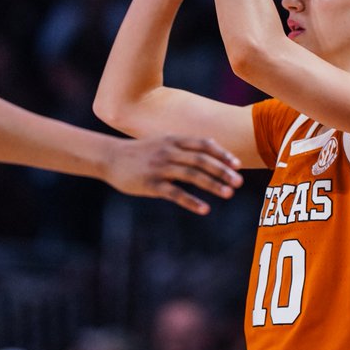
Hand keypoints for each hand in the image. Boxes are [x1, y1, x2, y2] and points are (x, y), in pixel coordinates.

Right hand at [103, 134, 241, 210]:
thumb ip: (185, 145)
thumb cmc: (141, 152)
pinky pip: (175, 193)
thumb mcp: (163, 142)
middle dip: (222, 170)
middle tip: (239, 182)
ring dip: (212, 184)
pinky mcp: (151, 184)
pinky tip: (205, 209)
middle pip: (201, 160)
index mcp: (174, 140)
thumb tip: (213, 147)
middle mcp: (169, 151)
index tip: (237, 164)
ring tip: (228, 193)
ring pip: (191, 175)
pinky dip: (191, 201)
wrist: (110, 158)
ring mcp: (159, 167)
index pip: (203, 144)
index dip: (222, 154)